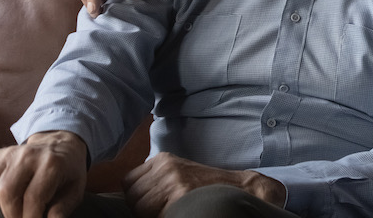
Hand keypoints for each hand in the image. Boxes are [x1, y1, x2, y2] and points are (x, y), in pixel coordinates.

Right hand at [0, 131, 87, 217]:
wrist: (62, 145)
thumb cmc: (68, 170)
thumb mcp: (75, 189)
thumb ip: (62, 209)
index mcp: (52, 163)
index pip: (33, 197)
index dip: (31, 217)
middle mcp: (29, 156)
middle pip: (8, 192)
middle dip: (13, 213)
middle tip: (23, 217)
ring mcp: (12, 154)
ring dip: (2, 203)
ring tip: (17, 206)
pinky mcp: (0, 156)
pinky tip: (8, 196)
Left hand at [122, 153, 284, 217]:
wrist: (244, 191)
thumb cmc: (209, 187)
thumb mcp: (180, 174)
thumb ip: (156, 180)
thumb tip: (132, 196)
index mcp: (164, 160)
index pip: (129, 182)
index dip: (138, 197)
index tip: (153, 203)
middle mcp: (167, 169)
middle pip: (132, 197)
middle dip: (142, 208)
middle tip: (163, 210)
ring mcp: (174, 184)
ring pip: (140, 208)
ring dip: (151, 215)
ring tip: (172, 211)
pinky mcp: (181, 200)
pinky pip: (155, 215)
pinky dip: (162, 217)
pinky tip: (179, 213)